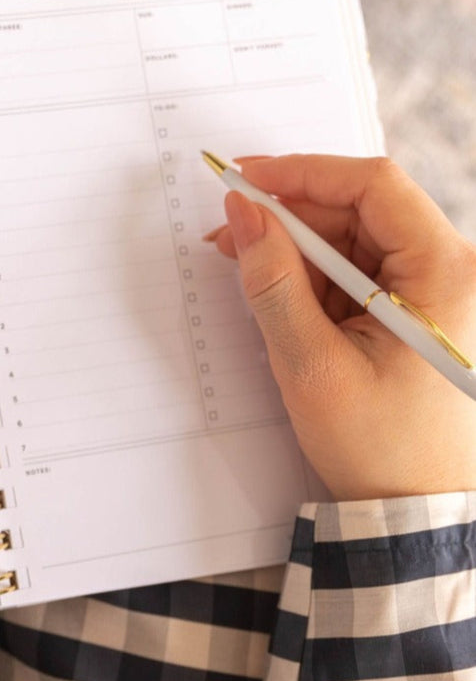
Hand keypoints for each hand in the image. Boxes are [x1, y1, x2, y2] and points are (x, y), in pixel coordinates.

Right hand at [206, 155, 475, 500]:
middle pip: (359, 208)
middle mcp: (449, 271)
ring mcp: (431, 288)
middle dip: (289, 214)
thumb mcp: (311, 362)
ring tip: (244, 262)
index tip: (246, 178)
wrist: (408, 508)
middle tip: (231, 229)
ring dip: (294, 245)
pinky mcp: (409, 306)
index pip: (374, 186)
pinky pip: (353, 267)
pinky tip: (276, 289)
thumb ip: (273, 280)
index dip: (304, 172)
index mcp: (447, 275)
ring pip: (352, 236)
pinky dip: (310, 272)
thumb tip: (242, 212)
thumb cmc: (377, 446)